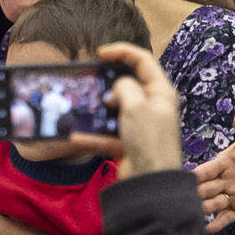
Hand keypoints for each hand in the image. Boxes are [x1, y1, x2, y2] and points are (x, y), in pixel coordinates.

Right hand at [66, 43, 180, 179]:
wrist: (150, 182)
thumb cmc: (149, 140)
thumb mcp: (136, 106)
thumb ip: (123, 88)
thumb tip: (115, 90)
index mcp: (160, 92)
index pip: (143, 61)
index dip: (122, 51)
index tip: (100, 53)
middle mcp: (152, 106)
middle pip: (128, 84)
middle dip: (108, 83)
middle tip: (92, 82)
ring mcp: (139, 125)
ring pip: (114, 109)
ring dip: (98, 109)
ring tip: (82, 106)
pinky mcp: (128, 143)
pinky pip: (106, 134)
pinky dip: (92, 135)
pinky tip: (75, 136)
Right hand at [194, 113, 234, 232]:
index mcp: (220, 165)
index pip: (204, 171)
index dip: (195, 176)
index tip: (186, 180)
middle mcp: (219, 182)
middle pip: (203, 190)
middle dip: (199, 194)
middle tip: (195, 197)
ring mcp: (227, 197)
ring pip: (210, 205)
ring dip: (209, 207)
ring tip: (218, 204)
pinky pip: (224, 218)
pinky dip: (217, 224)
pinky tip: (209, 228)